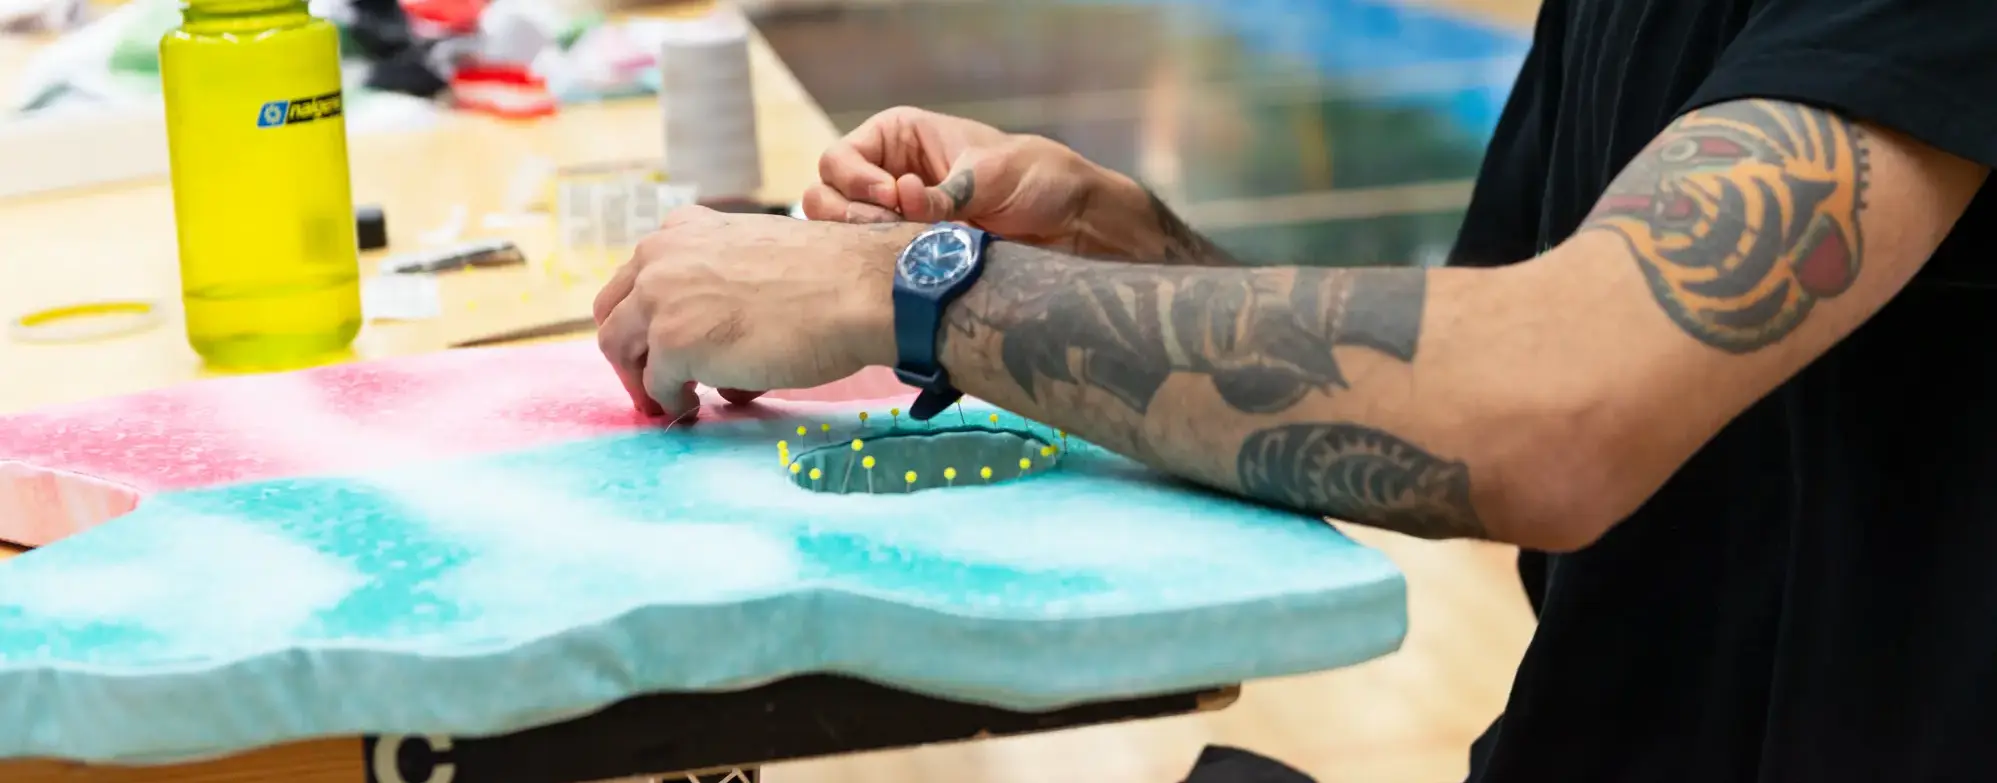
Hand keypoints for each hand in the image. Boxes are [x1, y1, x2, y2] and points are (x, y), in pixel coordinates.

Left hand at [592, 206, 918, 417]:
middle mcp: (660, 257)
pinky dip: (671, 402)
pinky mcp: (672, 343)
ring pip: (618, 348)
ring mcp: (660, 300)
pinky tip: (696, 410)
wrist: (857, 289)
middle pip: (612, 313)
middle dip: (628, 351)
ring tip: (672, 403)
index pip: (636, 276)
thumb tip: (715, 340)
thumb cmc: (829, 277)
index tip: (659, 343)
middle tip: (653, 382)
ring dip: (642, 380)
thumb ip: (722, 284)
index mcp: (683, 229)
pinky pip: (655, 385)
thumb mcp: (758, 256)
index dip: (644, 316)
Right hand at [803, 107, 1145, 255]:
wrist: (1075, 225)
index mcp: (897, 137)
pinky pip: (871, 267)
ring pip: (839, 237)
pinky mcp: (907, 257)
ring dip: (862, 245)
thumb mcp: (990, 174)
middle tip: (892, 231)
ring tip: (906, 250)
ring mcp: (893, 220)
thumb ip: (944, 193)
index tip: (893, 199)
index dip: (855, 181)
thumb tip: (902, 199)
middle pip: (824, 199)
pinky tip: (915, 271)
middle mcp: (885, 176)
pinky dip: (881, 270)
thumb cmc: (1038, 178)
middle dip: (849, 217)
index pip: (838, 159)